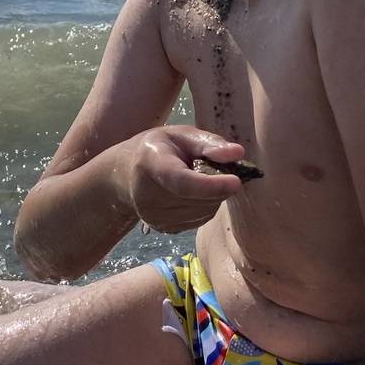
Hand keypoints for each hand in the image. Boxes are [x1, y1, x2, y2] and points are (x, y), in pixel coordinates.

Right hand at [123, 127, 245, 232]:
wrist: (126, 174)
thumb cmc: (159, 148)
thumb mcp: (181, 135)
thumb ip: (209, 143)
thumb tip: (238, 153)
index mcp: (151, 164)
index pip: (182, 182)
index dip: (211, 185)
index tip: (236, 181)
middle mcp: (149, 196)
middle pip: (199, 198)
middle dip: (218, 184)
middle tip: (214, 166)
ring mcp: (155, 217)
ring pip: (204, 211)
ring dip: (214, 195)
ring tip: (200, 177)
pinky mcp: (164, 229)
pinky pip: (200, 219)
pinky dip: (207, 205)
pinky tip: (196, 192)